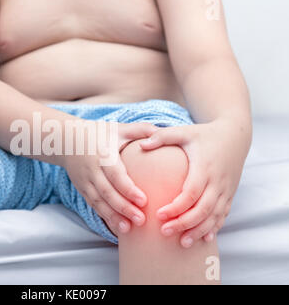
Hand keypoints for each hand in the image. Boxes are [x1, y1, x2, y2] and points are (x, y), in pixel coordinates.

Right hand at [64, 121, 157, 234]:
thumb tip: (164, 133)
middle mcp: (92, 170)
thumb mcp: (118, 128)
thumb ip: (141, 130)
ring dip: (112, 217)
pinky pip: (93, 206)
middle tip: (141, 220)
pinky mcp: (82, 189)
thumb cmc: (98, 134)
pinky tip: (116, 227)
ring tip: (127, 229)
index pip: (115, 175)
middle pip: (107, 192)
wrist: (67, 140)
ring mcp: (85, 181)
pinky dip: (104, 217)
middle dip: (123, 208)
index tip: (143, 201)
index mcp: (103, 155)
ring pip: (98, 202)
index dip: (128, 189)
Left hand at [140, 118, 249, 247]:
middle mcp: (218, 181)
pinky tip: (203, 238)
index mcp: (204, 167)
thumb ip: (162, 136)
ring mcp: (226, 189)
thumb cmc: (203, 134)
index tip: (158, 215)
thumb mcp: (183, 131)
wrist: (235, 136)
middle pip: (203, 209)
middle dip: (184, 223)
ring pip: (215, 216)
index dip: (176, 207)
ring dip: (199, 230)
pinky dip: (214, 227)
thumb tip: (140, 145)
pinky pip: (224, 214)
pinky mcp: (230, 194)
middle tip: (165, 232)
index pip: (191, 193)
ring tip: (183, 243)